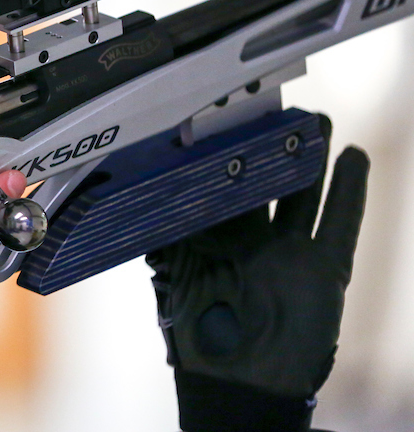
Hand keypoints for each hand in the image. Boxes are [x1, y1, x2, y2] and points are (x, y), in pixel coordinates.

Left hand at [147, 115, 367, 428]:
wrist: (239, 384)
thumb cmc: (197, 332)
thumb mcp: (172, 271)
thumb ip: (164, 229)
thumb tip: (139, 187)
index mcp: (210, 237)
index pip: (217, 184)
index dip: (219, 153)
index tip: (217, 115)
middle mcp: (250, 238)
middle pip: (262, 179)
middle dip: (266, 145)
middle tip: (269, 106)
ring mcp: (288, 251)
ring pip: (301, 193)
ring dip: (308, 157)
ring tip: (312, 119)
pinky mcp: (324, 269)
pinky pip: (340, 223)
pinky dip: (348, 191)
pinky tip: (352, 156)